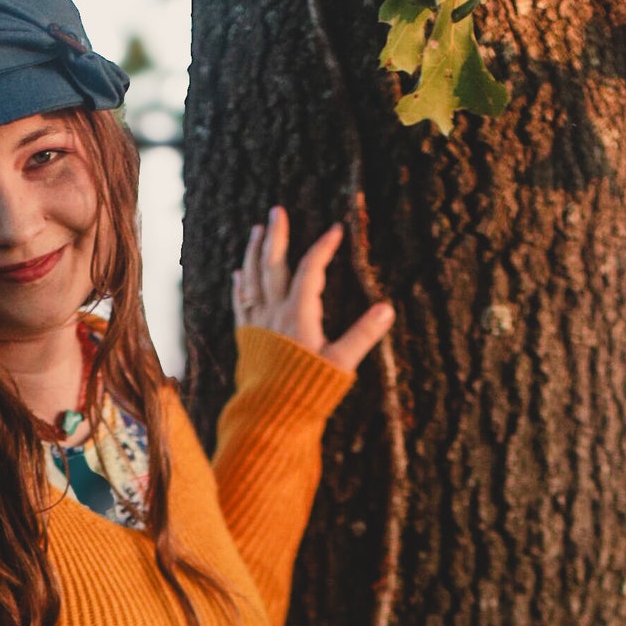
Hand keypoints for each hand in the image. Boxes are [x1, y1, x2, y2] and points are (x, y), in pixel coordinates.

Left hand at [233, 206, 394, 375]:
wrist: (271, 415)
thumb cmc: (308, 390)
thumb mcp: (341, 363)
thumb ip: (363, 335)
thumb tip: (387, 309)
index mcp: (298, 314)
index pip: (310, 269)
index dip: (323, 247)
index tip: (335, 230)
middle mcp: (274, 313)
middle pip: (273, 265)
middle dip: (276, 236)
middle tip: (277, 210)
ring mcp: (257, 324)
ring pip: (252, 279)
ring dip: (254, 252)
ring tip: (257, 230)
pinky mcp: (247, 338)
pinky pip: (240, 304)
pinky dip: (240, 286)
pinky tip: (239, 273)